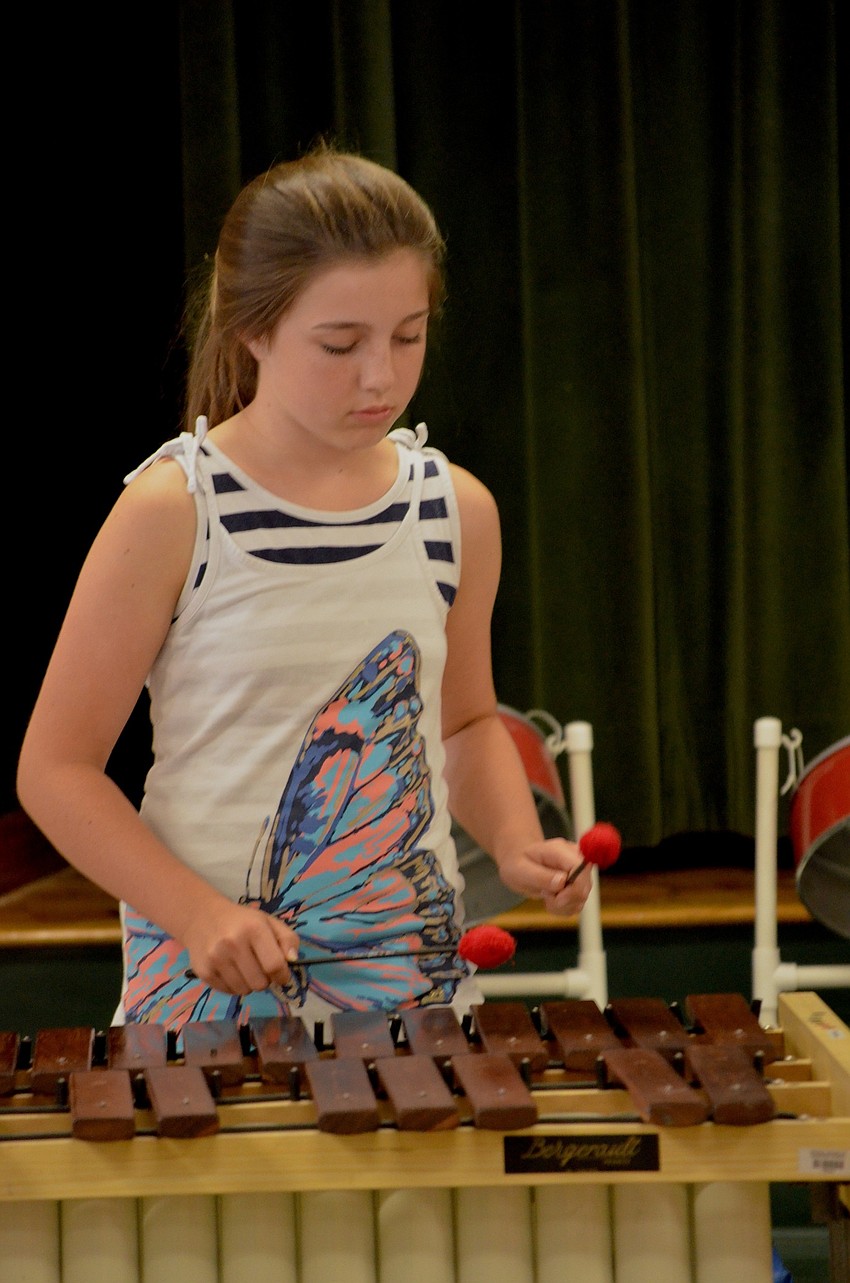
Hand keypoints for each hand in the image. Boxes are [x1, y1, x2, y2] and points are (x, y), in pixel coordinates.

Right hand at [182, 899, 299, 994]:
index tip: (282, 975)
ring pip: (244, 991)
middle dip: (265, 980)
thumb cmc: (241, 921)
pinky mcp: (204, 972)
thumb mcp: (268, 922)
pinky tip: (231, 970)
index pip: (275, 965)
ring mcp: (216, 959)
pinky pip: (228, 992)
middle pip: (260, 983)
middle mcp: (233, 943)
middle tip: (260, 968)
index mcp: (253, 928)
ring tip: (244, 968)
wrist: (202, 916)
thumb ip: (287, 939)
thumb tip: (293, 960)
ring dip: (249, 984)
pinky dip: (234, 986)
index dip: (283, 975)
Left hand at [497, 838, 590, 916]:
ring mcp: (580, 873)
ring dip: (562, 906)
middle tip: (544, 894)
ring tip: (545, 895)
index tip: (554, 897)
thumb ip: (540, 876)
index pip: (581, 869)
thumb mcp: (521, 870)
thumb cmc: (518, 863)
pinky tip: (551, 900)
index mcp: (561, 850)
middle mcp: (576, 859)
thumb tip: (561, 882)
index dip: (572, 889)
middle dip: (563, 900)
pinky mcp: (579, 885)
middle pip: (583, 888)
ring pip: (581, 899)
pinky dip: (563, 908)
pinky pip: (577, 905)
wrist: (520, 863)